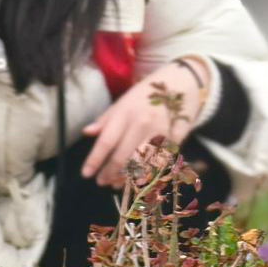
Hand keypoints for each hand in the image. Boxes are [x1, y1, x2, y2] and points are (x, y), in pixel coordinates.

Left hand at [80, 60, 208, 188]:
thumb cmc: (146, 94)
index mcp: (125, 113)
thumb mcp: (123, 101)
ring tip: (116, 183)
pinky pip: (158, 164)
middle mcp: (142, 124)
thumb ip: (105, 119)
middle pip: (123, 157)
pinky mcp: (175, 141)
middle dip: (109, 173)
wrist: (181, 83)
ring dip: (127, 177)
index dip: (95, 160)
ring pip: (141, 164)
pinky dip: (146, 174)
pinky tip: (137, 179)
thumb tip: (87, 133)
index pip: (106, 141)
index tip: (86, 174)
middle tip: (101, 182)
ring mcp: (160, 134)